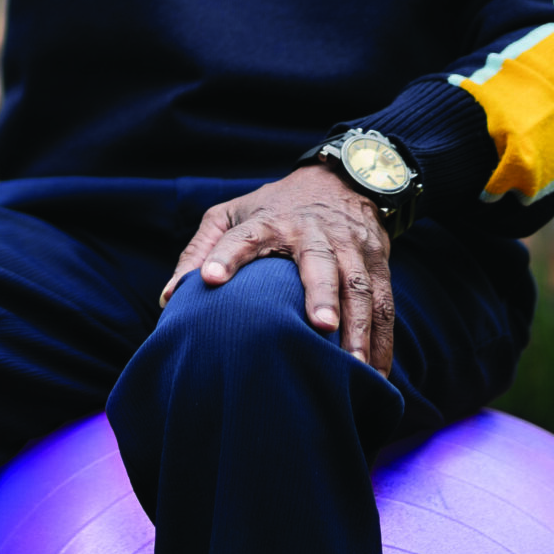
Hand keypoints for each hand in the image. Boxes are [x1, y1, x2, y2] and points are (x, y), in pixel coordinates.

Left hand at [161, 165, 395, 371]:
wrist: (342, 179)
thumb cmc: (274, 207)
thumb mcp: (231, 214)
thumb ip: (200, 250)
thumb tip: (168, 298)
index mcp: (268, 221)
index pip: (243, 235)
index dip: (225, 255)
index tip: (208, 279)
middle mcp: (312, 233)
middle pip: (319, 261)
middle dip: (321, 292)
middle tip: (319, 325)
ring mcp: (350, 247)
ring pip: (360, 286)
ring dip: (361, 326)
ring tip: (354, 365)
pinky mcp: (379, 264)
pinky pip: (385, 305)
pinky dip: (383, 340)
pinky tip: (376, 374)